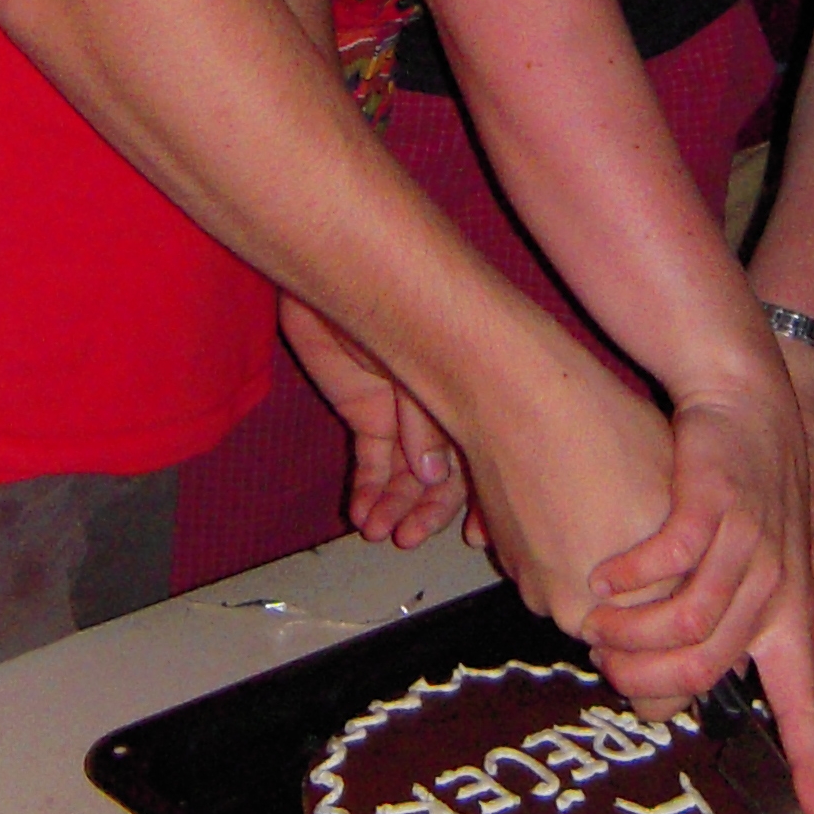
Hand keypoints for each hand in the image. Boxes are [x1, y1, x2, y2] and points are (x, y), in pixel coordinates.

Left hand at [278, 292, 469, 546]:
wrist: (329, 276)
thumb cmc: (383, 300)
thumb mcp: (414, 361)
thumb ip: (424, 419)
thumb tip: (434, 477)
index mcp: (468, 390)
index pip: (484, 452)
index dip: (482, 496)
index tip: (477, 535)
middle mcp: (441, 406)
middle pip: (442, 472)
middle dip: (428, 509)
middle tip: (410, 538)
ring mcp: (402, 413)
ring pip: (405, 474)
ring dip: (395, 506)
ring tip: (379, 531)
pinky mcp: (365, 415)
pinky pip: (371, 462)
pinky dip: (368, 489)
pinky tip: (363, 514)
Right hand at [582, 375, 813, 813]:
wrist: (744, 396)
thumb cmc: (735, 486)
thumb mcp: (749, 563)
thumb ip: (720, 619)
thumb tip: (670, 678)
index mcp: (789, 614)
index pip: (806, 703)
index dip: (813, 762)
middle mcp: (778, 589)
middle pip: (711, 670)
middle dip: (649, 681)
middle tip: (611, 669)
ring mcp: (750, 545)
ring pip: (687, 622)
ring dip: (629, 631)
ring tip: (597, 622)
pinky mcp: (715, 504)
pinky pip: (668, 562)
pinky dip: (627, 575)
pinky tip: (604, 573)